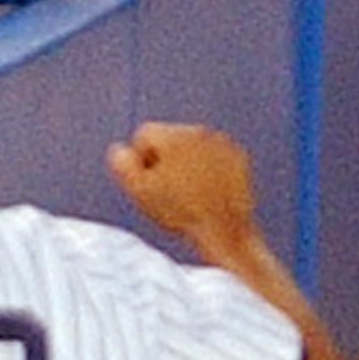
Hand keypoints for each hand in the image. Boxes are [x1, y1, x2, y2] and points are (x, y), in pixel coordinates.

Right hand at [108, 121, 257, 245]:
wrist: (223, 227)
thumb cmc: (178, 210)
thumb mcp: (138, 189)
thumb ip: (121, 163)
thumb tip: (121, 149)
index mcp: (172, 135)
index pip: (143, 135)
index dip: (140, 160)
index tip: (149, 182)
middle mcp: (199, 132)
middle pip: (169, 138)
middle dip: (164, 159)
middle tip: (167, 189)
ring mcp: (222, 143)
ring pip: (192, 147)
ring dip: (185, 163)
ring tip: (188, 193)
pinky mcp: (238, 157)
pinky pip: (213, 156)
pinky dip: (207, 169)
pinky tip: (206, 191)